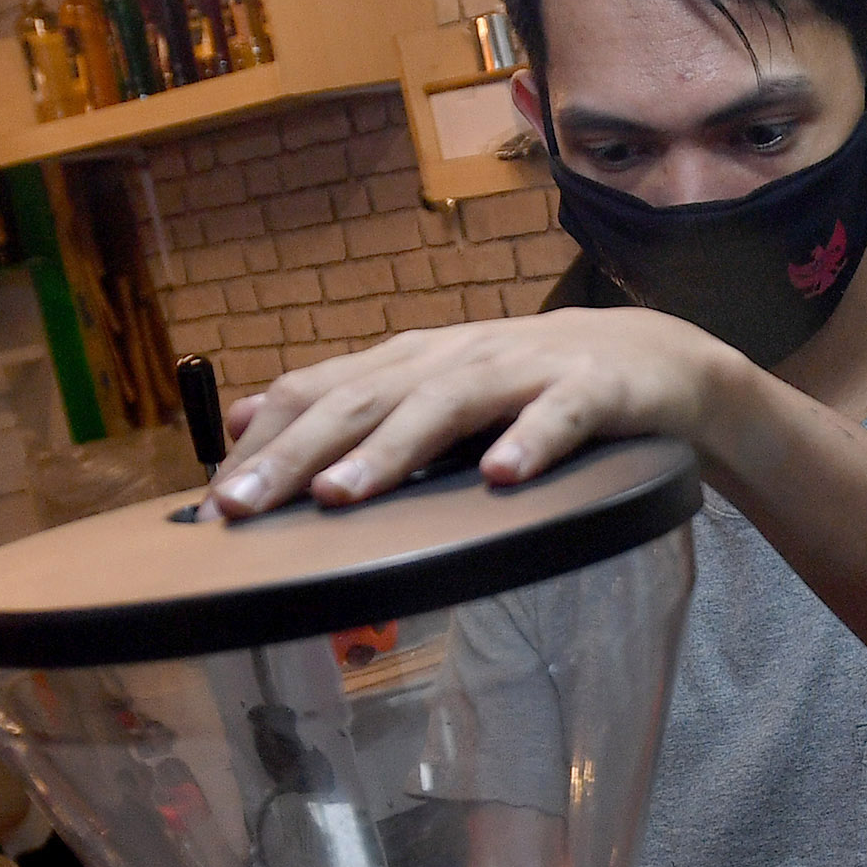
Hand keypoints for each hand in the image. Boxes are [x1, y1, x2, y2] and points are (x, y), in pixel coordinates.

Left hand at [213, 308, 748, 514]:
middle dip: (296, 454)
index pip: (319, 392)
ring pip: (445, 406)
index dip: (263, 442)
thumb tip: (244, 416)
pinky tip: (502, 478)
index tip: (213, 503)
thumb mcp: (428, 387)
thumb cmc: (526, 387)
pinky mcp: (593, 391)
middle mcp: (455, 358)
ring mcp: (524, 370)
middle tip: (242, 507)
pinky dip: (529, 443)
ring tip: (340, 494)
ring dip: (389, 450)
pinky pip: (558, 418)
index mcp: (411, 363)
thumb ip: (344, 400)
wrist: (653, 359)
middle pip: (363, 401)